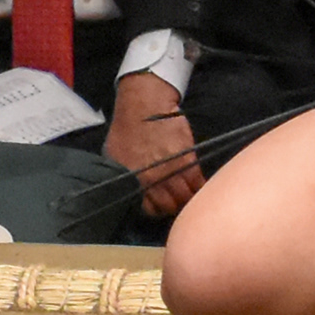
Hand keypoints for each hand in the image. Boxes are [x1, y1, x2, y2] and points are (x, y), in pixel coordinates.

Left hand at [104, 69, 202, 219]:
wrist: (144, 105)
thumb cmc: (127, 128)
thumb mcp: (114, 157)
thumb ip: (125, 178)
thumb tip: (132, 190)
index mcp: (133, 181)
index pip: (150, 209)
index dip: (157, 208)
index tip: (161, 204)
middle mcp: (152, 181)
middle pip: (170, 206)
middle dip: (174, 205)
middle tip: (176, 199)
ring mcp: (171, 172)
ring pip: (186, 197)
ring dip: (188, 197)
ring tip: (188, 193)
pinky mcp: (187, 161)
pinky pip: (198, 183)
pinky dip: (200, 188)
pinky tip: (199, 186)